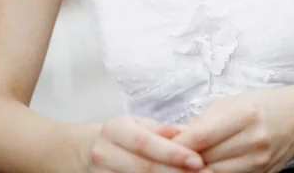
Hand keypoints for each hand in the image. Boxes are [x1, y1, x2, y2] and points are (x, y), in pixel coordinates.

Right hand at [88, 115, 204, 172]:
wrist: (95, 151)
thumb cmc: (125, 136)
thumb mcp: (140, 124)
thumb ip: (162, 129)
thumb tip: (187, 132)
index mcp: (114, 129)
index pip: (145, 142)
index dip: (172, 153)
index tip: (198, 160)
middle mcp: (104, 152)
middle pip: (144, 167)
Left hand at [162, 88, 293, 172]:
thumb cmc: (258, 106)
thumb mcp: (229, 104)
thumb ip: (201, 122)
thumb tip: (171, 136)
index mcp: (243, 116)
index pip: (201, 136)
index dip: (178, 144)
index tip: (158, 146)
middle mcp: (253, 142)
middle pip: (207, 160)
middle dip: (182, 161)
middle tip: (162, 159)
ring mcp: (259, 163)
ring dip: (195, 171)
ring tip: (178, 166)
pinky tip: (201, 169)